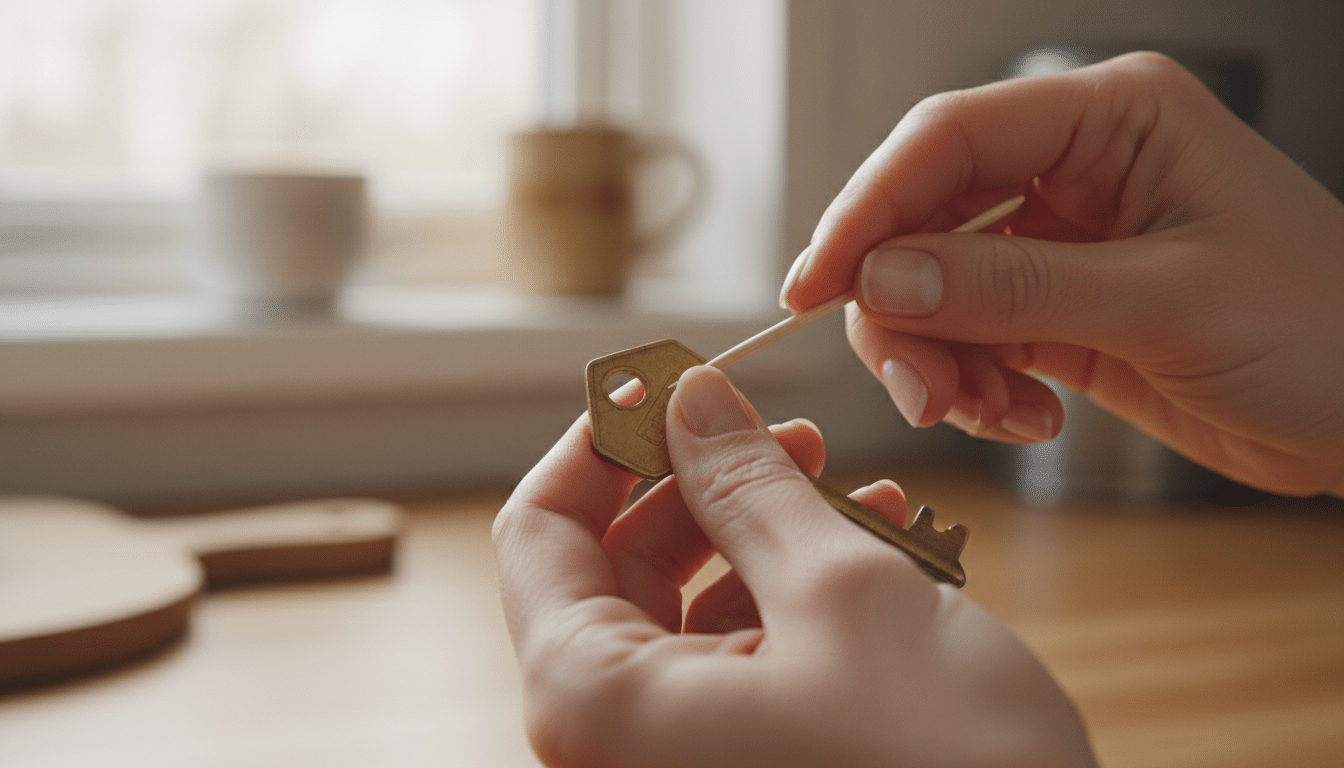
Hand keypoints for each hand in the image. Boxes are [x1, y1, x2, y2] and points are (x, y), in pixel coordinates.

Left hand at [494, 366, 1094, 767]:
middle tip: (779, 426)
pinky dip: (793, 595)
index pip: (538, 532)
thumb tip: (688, 399)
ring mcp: (678, 763)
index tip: (668, 382)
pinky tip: (872, 543)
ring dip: (762, 530)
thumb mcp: (843, 594)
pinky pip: (739, 661)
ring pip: (687, 609)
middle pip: (612, 568)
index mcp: (594, 703)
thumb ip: (749, 484)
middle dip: (698, 482)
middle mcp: (616, 744)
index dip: (601, 443)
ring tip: (844, 477)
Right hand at [780, 52, 1343, 496]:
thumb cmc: (1325, 329)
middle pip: (924, 219)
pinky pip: (970, 339)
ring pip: (934, 288)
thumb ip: (1010, 289)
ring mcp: (1062, 243)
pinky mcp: (1058, 311)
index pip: (946, 139)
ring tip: (980, 414)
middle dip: (902, 308)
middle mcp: (1074, 170)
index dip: (867, 208)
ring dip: (936, 360)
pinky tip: (1024, 417)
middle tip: (914, 387)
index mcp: (1110, 119)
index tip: (816, 286)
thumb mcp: (1163, 303)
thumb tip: (881, 281)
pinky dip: (974, 386)